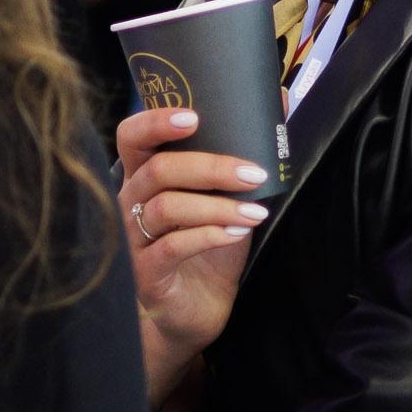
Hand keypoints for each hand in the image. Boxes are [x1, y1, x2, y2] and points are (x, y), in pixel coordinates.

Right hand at [115, 106, 268, 405]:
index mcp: (144, 178)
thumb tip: (280, 101)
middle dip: (209, 166)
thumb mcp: (226, 198)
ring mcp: (135, 240)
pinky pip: (173, 246)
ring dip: (217, 206)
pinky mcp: (147, 273)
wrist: (197, 310)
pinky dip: (209, 235)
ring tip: (256, 210)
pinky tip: (237, 233)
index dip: (155, 121)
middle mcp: (131, 204)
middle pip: (157, 170)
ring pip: (166, 207)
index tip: (194, 116)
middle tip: (253, 172)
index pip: (131, 137)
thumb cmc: (208, 248)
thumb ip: (241, 156)